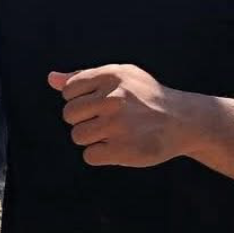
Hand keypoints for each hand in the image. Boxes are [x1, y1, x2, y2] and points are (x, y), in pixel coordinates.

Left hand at [49, 64, 188, 168]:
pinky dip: (100, 155)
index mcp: (111, 76)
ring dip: (91, 138)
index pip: (68, 91)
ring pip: (78, 136)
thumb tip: (51, 78)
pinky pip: (89, 156)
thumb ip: (84, 78)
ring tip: (114, 133)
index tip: (99, 104)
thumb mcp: (120, 77)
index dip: (80, 100)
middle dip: (83, 120)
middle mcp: (113, 99)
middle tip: (107, 121)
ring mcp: (118, 125)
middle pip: (69, 115)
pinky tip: (118, 146)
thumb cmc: (146, 97)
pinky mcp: (123, 149)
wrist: (183, 121)